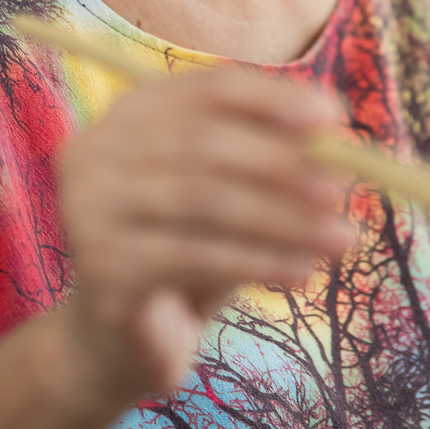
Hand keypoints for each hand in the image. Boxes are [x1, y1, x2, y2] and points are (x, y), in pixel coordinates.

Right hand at [54, 72, 354, 407]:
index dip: (273, 99)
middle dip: (283, 165)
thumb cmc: (188, 250)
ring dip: (283, 219)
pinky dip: (259, 262)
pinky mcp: (102, 267)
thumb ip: (270, 159)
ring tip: (340, 239)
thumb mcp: (230, 195)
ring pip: (205, 201)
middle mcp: (97, 151)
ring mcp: (89, 208)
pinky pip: (196, 256)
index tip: (333, 117)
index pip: (208, 88)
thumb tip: (337, 135)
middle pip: (205, 144)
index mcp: (130, 113)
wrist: (126, 341)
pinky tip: (302, 274)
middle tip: (339, 190)